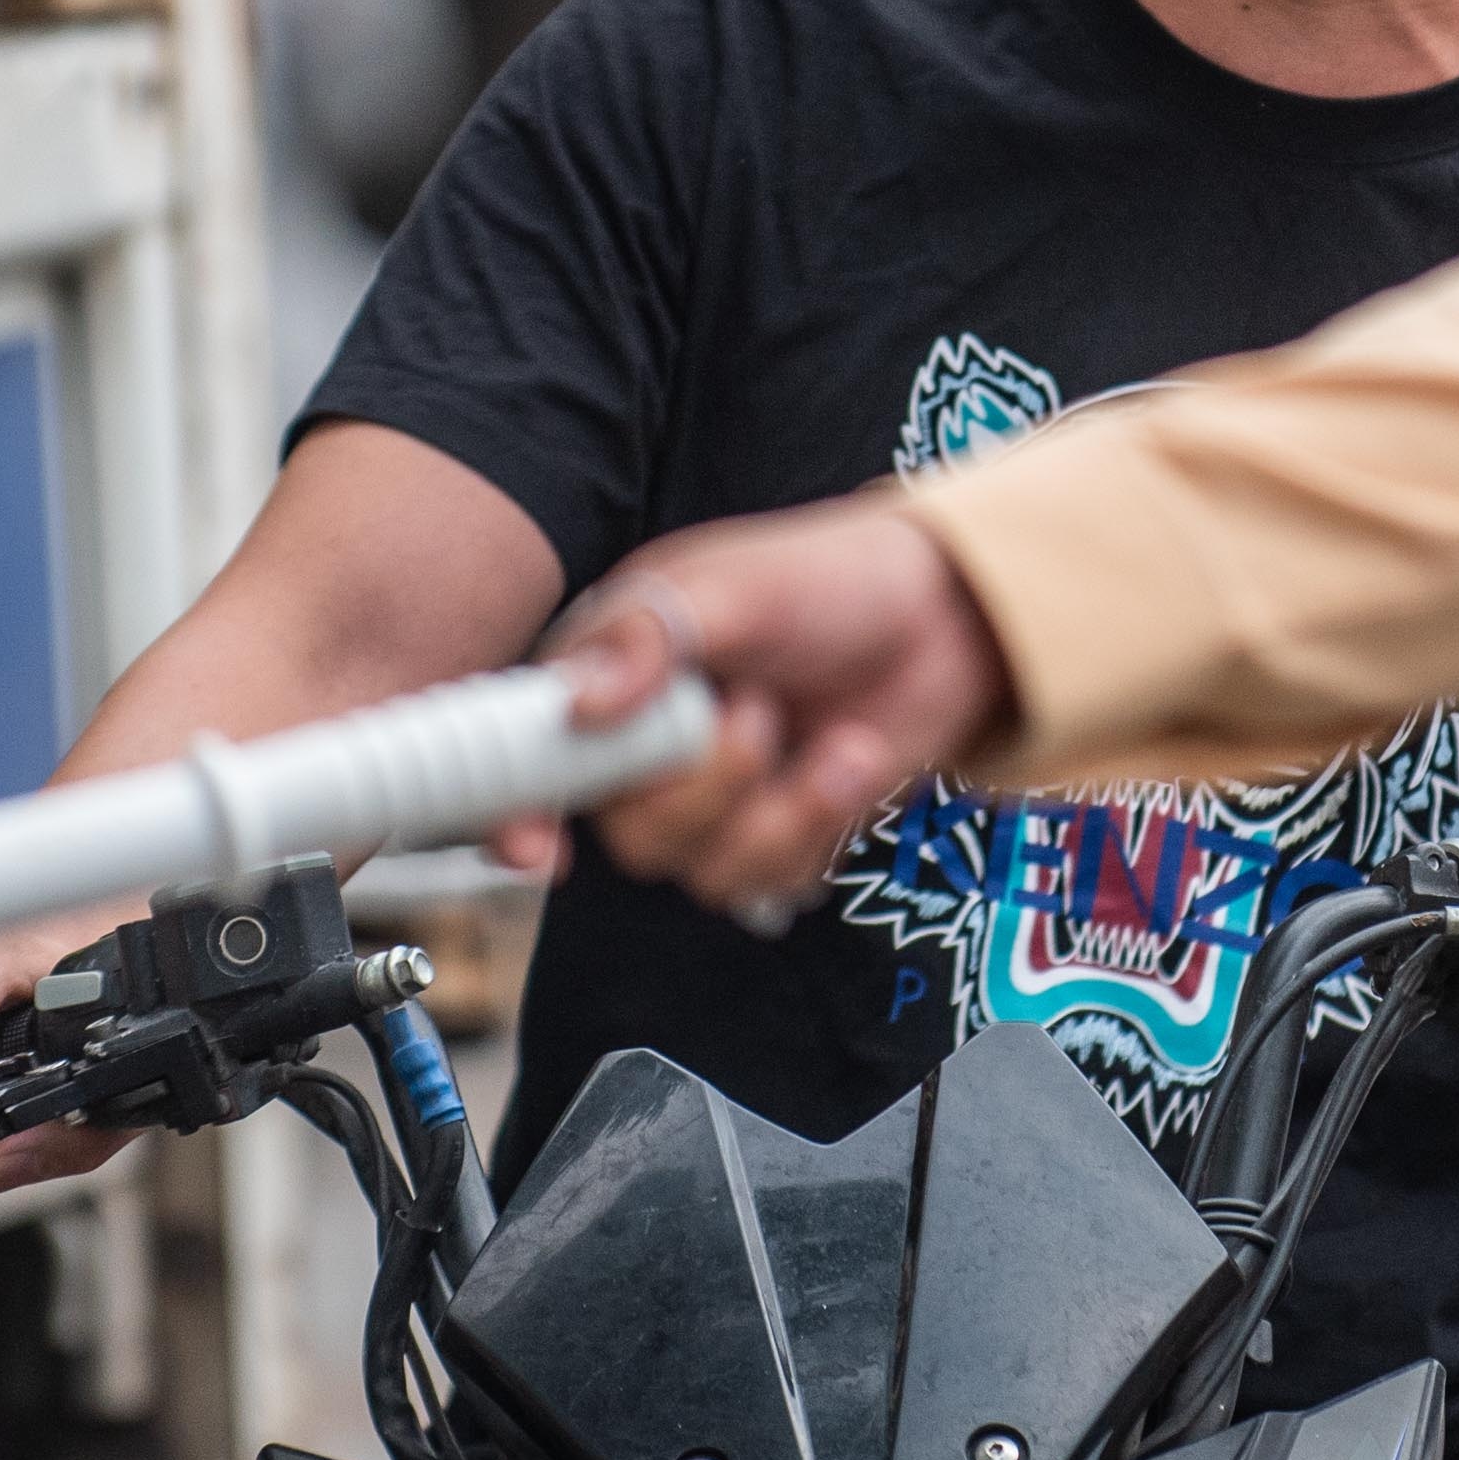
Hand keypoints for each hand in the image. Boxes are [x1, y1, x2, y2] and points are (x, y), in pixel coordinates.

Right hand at [554, 499, 1020, 907]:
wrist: (945, 618)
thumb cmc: (827, 578)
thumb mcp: (730, 584)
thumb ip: (648, 635)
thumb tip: (578, 702)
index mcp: (608, 673)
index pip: (523, 759)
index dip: (512, 813)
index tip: (540, 845)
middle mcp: (645, 744)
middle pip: (626, 833)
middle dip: (702, 789)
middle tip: (758, 715)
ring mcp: (711, 796)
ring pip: (699, 869)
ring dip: (775, 812)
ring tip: (823, 738)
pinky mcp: (774, 832)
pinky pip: (768, 880)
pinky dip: (818, 826)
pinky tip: (849, 761)